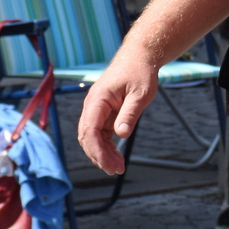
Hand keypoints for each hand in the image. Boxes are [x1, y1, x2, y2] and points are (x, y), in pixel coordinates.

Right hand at [77, 50, 160, 174]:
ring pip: (93, 137)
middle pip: (87, 136)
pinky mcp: (104, 113)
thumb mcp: (140, 93)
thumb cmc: (140, 72)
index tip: (108, 165)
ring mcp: (97, 110)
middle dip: (99, 156)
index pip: (89, 129)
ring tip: (118, 167)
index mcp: (98, 99)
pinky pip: (101, 134)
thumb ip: (130, 113)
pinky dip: (106, 146)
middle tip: (117, 170)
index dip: (96, 150)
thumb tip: (121, 134)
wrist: (139, 57)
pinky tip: (116, 157)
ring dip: (102, 153)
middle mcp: (92, 105)